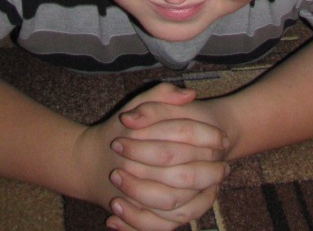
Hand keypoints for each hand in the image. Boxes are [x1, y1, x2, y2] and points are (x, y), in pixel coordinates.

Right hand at [74, 83, 228, 230]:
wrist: (87, 163)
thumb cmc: (119, 130)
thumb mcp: (137, 104)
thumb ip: (162, 94)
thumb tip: (191, 95)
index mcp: (136, 135)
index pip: (181, 136)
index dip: (207, 137)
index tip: (224, 139)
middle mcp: (132, 168)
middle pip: (181, 174)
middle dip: (209, 171)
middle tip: (226, 166)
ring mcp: (131, 195)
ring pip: (175, 203)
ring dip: (201, 195)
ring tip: (217, 182)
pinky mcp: (133, 215)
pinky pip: (164, 224)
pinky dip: (186, 215)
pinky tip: (201, 201)